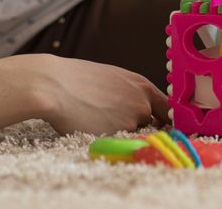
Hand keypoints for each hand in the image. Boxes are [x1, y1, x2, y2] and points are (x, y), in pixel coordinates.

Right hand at [26, 54, 168, 134]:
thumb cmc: (77, 79)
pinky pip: (118, 143)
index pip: (167, 108)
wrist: (53, 85)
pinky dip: (109, 139)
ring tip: (97, 119)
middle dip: (142, 128)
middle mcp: (142, 103)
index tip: (160, 126)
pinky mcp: (116, 136)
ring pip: (133, 134)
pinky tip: (91, 126)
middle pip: (154, 125)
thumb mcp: (113, 78)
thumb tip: (139, 109)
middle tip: (118, 124)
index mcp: (142, 85)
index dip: (164, 119)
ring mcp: (132, 121)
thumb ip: (131, 93)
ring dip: (122, 133)